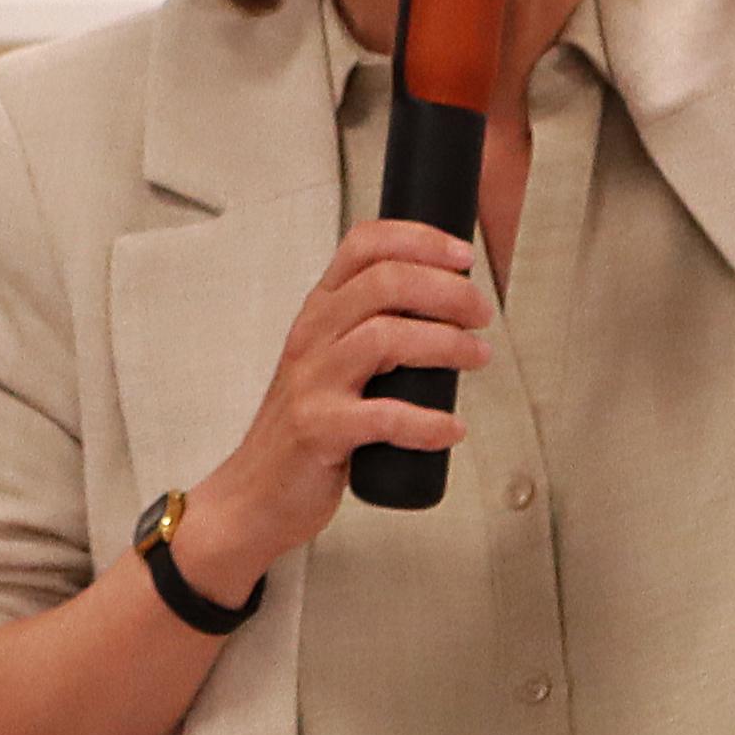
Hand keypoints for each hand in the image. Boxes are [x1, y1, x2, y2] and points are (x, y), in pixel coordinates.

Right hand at [169, 220, 494, 597]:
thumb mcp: (330, 363)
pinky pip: (384, 417)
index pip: (364, 244)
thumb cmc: (305, 430)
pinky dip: (428, 422)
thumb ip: (371, 331)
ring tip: (476, 358)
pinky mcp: (318, 431)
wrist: (253, 495)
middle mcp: (312, 337)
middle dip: (448, 292)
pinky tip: (451, 428)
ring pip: (386, 337)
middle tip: (481, 314)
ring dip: (446, 344)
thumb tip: (449, 314)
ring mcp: (312, 383)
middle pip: (385, 282)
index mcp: (318, 312)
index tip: (462, 257)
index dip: (421, 239)